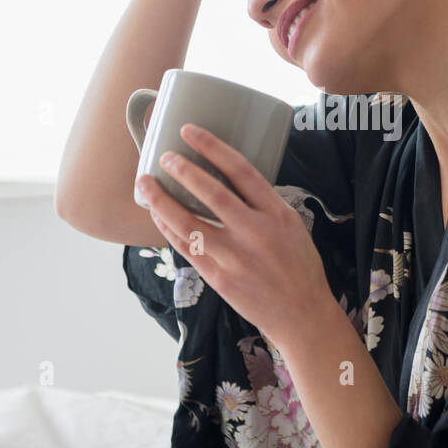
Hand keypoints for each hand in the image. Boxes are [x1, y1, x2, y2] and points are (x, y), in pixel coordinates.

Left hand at [138, 123, 333, 346]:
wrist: (302, 315)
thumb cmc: (299, 267)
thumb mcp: (291, 225)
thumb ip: (263, 204)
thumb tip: (229, 181)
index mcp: (277, 213)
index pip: (241, 171)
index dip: (212, 147)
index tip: (191, 131)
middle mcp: (256, 232)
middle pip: (212, 193)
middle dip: (183, 170)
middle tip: (165, 156)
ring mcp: (236, 257)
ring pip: (189, 223)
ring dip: (162, 201)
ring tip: (145, 184)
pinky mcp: (220, 279)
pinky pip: (187, 249)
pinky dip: (168, 230)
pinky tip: (157, 216)